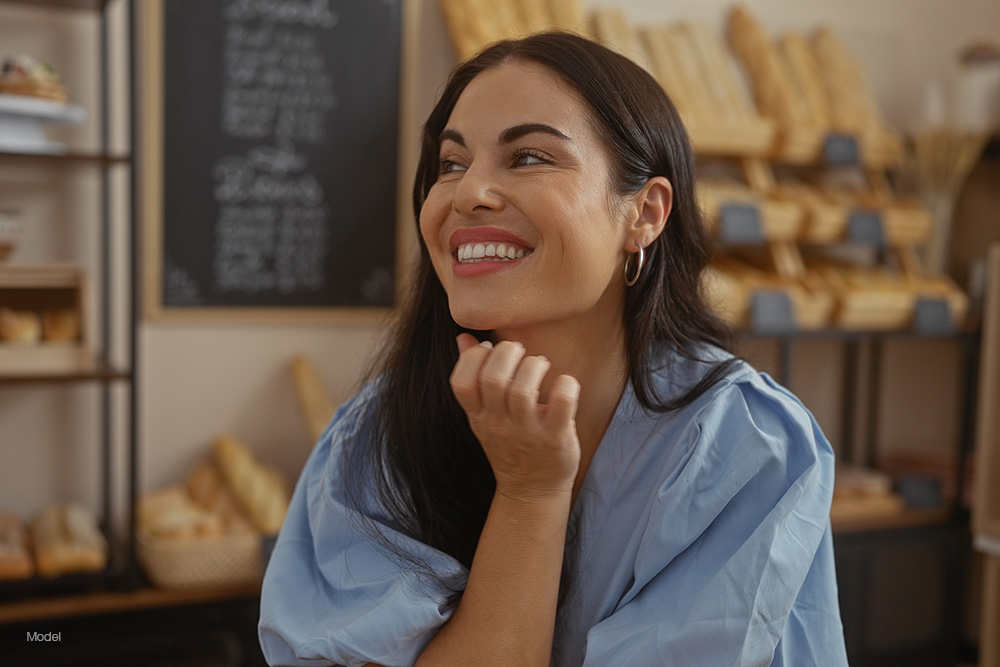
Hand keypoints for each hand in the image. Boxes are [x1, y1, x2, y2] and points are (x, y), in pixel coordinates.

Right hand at [450, 333, 581, 501]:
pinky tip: (565, 384)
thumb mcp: (485, 415)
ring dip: (534, 366)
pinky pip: (562, 404)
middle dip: (507, 353)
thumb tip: (464, 337)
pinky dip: (566, 386)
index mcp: (479, 416)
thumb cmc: (510, 443)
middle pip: (493, 379)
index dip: (473, 358)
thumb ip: (475, 376)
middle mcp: (499, 424)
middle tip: (521, 353)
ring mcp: (527, 432)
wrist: (532, 490)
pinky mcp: (556, 438)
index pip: (460, 383)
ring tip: (541, 365)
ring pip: (523, 390)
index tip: (489, 351)